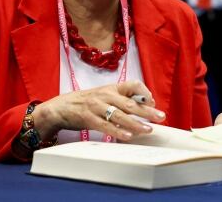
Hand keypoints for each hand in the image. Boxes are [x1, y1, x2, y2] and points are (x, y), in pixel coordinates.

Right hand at [31, 80, 165, 141]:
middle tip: (160, 117)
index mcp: (112, 88)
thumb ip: (123, 99)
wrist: (61, 107)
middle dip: (147, 110)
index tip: (152, 101)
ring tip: (148, 129)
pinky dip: (117, 131)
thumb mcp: (105, 95)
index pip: (132, 84)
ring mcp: (96, 107)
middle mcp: (105, 95)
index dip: (144, 92)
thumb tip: (146, 104)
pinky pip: (105, 126)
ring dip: (135, 123)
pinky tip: (128, 136)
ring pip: (120, 115)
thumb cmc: (87, 102)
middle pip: (130, 103)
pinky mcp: (88, 118)